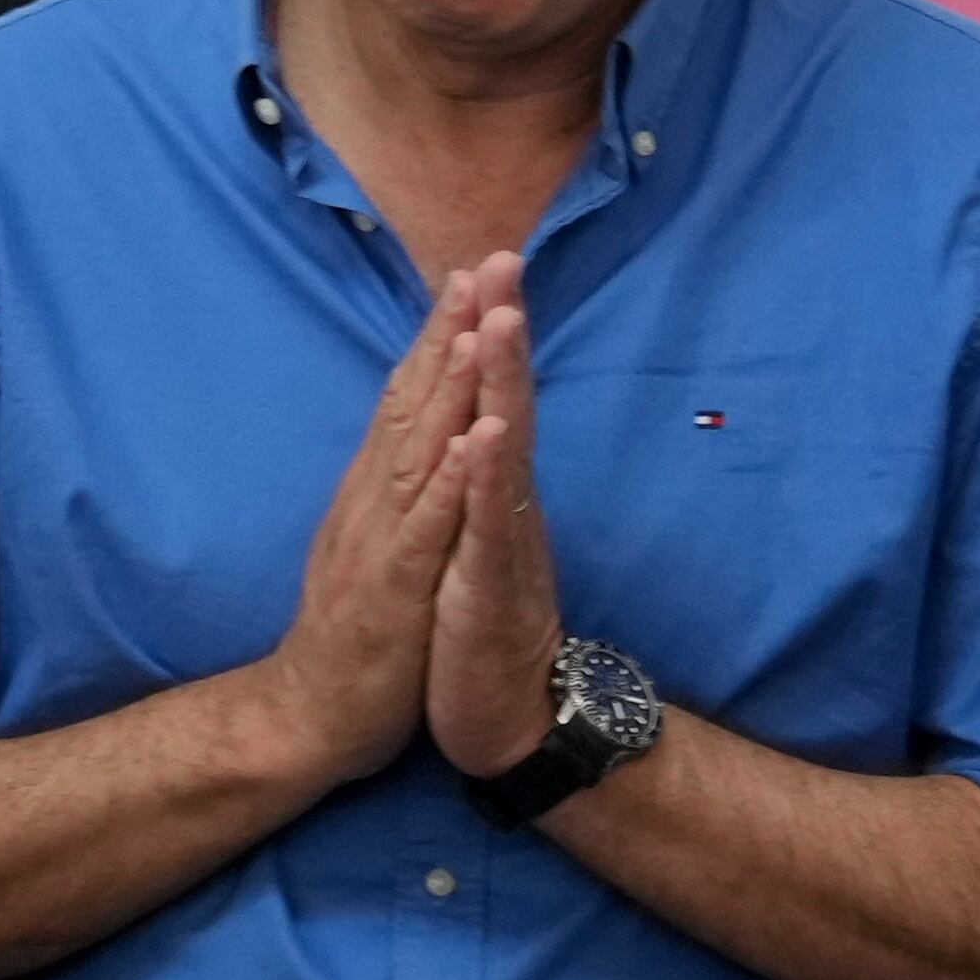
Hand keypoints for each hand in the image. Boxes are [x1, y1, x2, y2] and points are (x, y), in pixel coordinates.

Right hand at [252, 262, 492, 786]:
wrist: (308, 715)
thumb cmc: (354, 634)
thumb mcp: (375, 547)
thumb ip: (392, 493)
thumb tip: (415, 443)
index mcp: (374, 493)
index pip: (407, 400)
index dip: (436, 338)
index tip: (467, 277)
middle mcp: (372, 502)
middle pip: (412, 403)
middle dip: (448, 333)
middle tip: (480, 266)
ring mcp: (380, 541)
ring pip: (419, 451)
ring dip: (449, 388)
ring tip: (478, 326)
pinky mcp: (392, 589)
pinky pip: (427, 530)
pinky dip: (450, 483)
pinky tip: (474, 442)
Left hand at [425, 266, 567, 778]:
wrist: (506, 721)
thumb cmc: (479, 632)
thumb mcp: (473, 544)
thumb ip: (481, 484)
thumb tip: (483, 425)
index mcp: (489, 493)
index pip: (488, 399)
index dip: (485, 336)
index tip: (480, 266)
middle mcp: (504, 505)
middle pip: (505, 403)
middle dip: (502, 331)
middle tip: (503, 259)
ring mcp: (501, 543)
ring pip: (504, 452)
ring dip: (503, 385)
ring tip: (502, 320)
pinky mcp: (487, 589)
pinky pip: (487, 528)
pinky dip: (487, 479)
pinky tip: (487, 435)